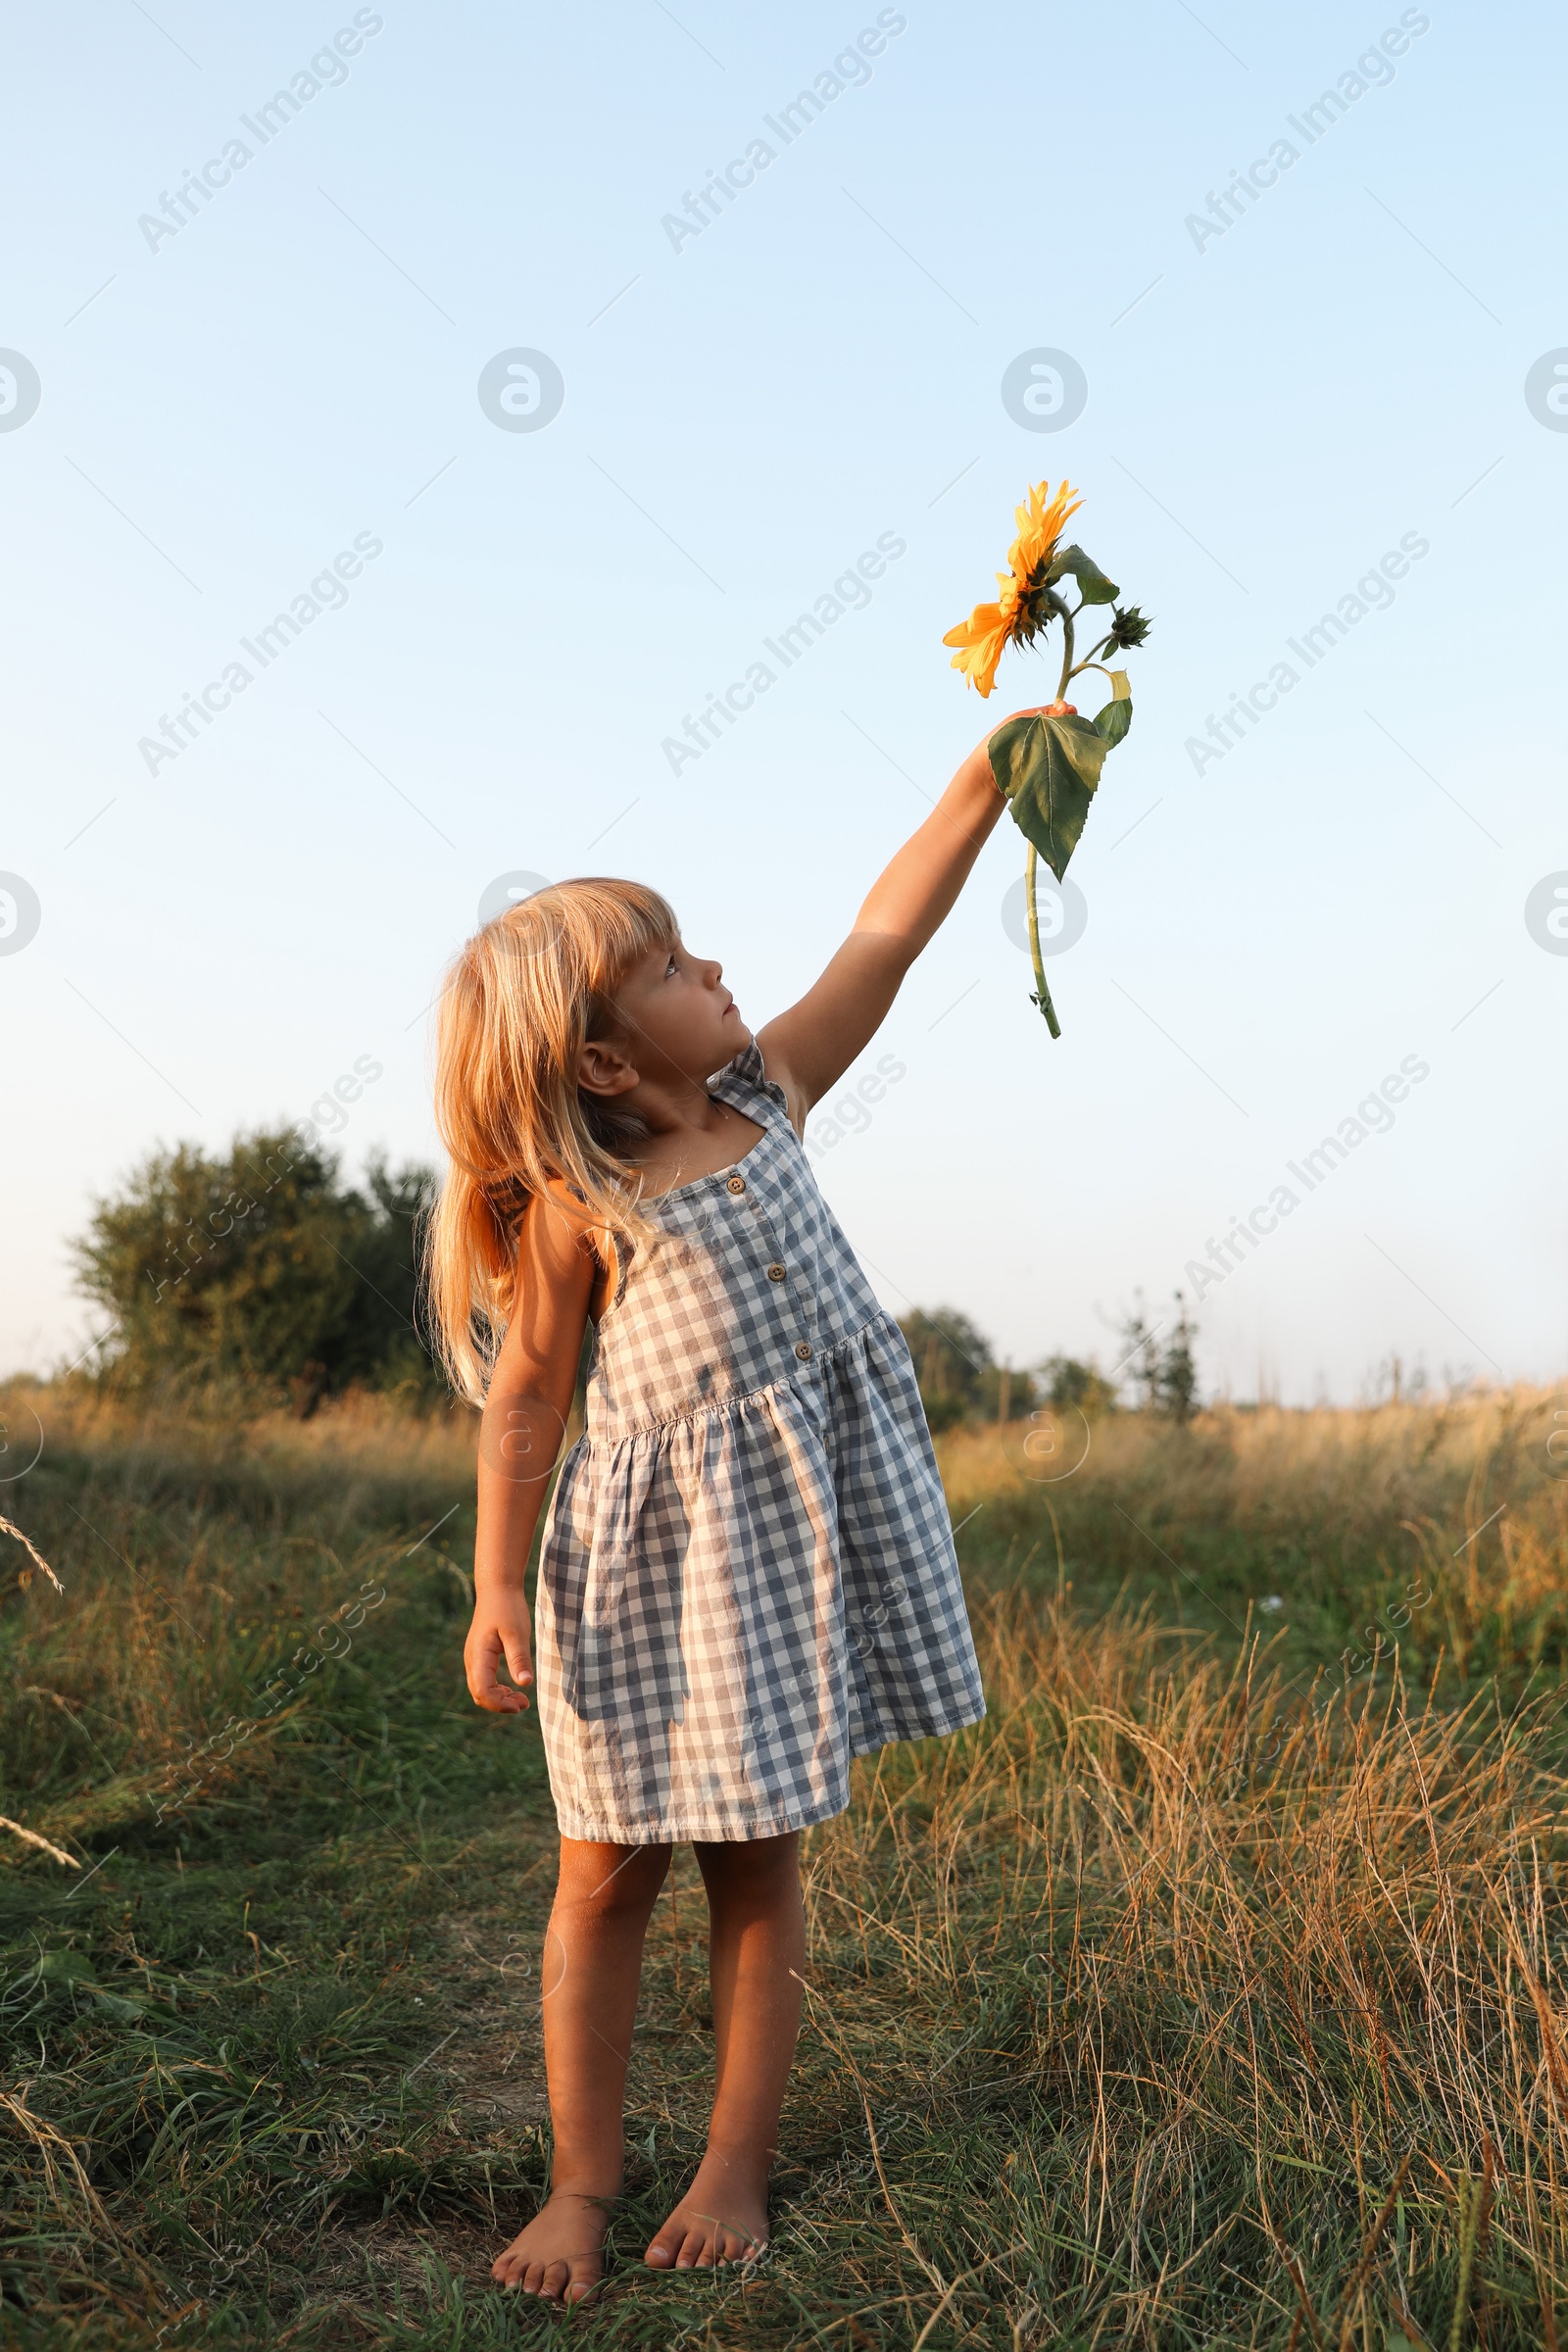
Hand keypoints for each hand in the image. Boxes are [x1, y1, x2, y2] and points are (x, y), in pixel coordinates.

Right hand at [465, 1587, 534, 1712]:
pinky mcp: (480, 1656)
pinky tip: (512, 1689)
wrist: (497, 1589)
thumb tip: (525, 1684)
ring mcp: (474, 1658)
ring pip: (480, 1689)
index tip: (521, 1705)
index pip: (482, 1690)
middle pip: (479, 1694)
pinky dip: (497, 1690)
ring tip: (521, 1700)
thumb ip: (519, 1658)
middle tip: (524, 1704)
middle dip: (500, 1704)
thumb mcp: (517, 1633)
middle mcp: (472, 1659)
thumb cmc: (508, 1608)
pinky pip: (483, 1681)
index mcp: (479, 1655)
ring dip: (499, 1698)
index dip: (499, 1703)